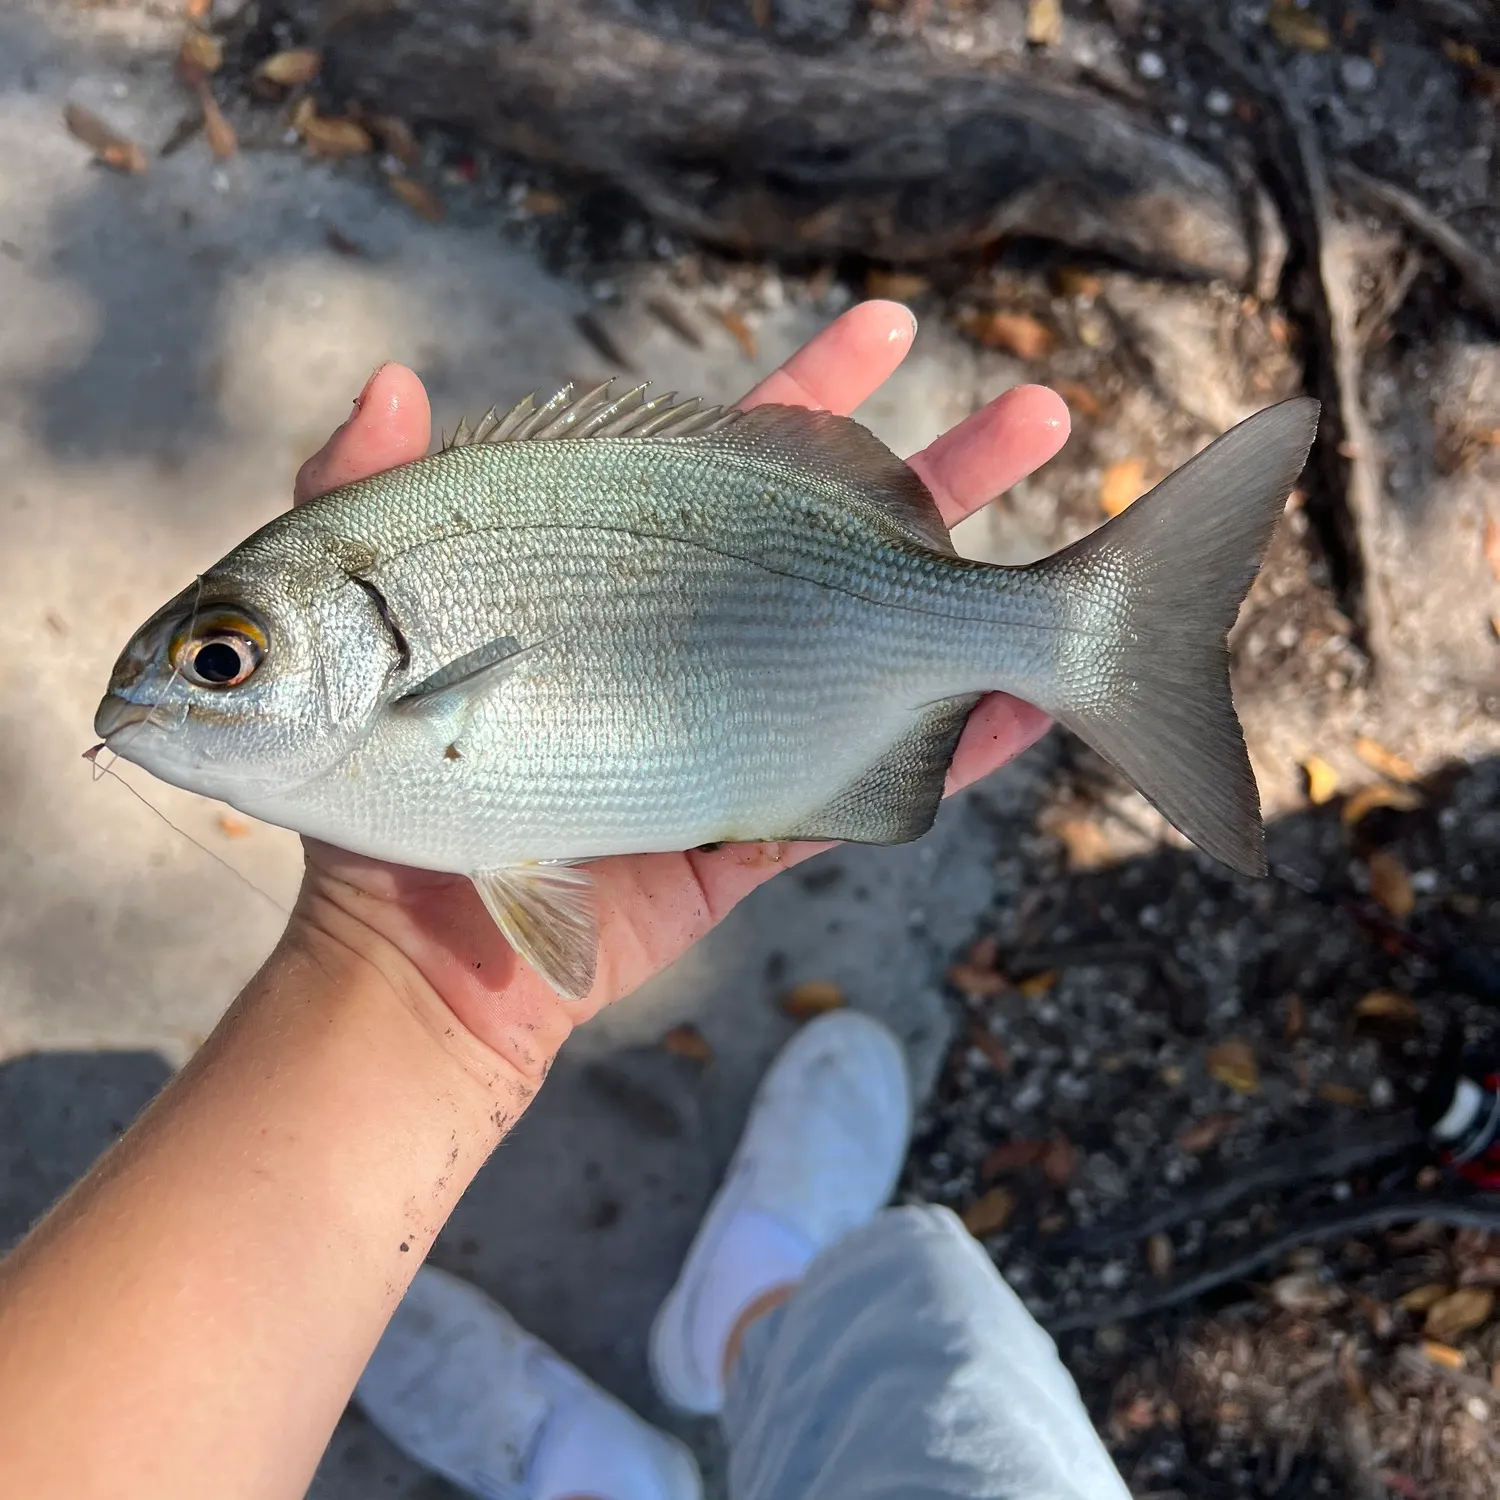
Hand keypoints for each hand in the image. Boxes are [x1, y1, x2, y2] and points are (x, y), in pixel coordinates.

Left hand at [290, 301, 1068, 1088]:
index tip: (887, 329)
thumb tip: (391, 378)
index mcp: (628, 574)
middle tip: (1043, 407)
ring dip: (993, 583)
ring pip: (892, 642)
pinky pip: (888, 776)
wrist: (421, 954)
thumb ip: (360, 503)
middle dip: (950, 471)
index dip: (815, 390)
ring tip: (1093, 535)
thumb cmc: (379, 789)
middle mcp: (706, 636)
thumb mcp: (353, 635)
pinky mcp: (767, 817)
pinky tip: (1047, 698)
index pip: (736, 458)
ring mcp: (748, 725)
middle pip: (848, 537)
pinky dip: (971, 745)